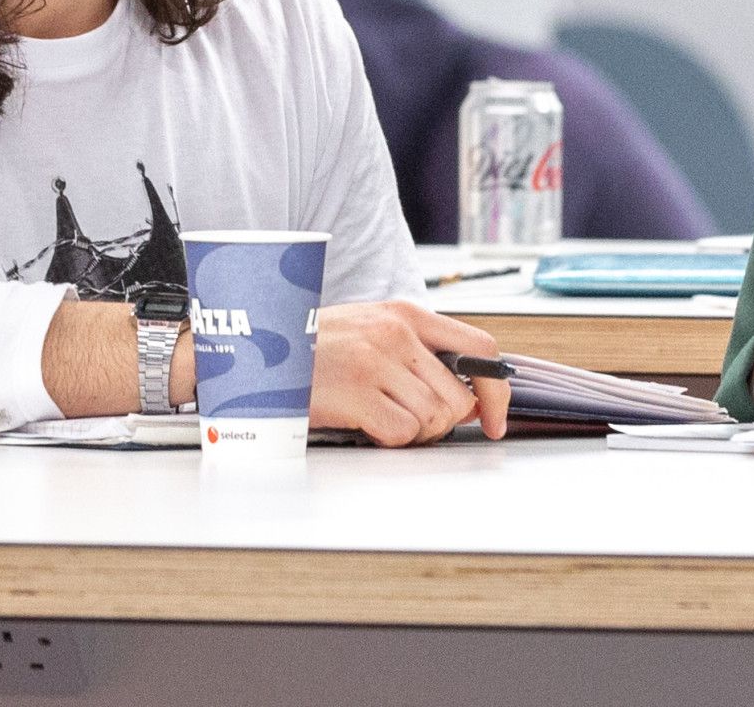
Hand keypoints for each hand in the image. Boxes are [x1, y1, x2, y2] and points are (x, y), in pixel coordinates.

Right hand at [309, 300, 508, 445]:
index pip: (480, 349)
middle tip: (413, 422)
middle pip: (459, 396)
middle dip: (444, 422)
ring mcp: (375, 362)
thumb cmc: (313, 349)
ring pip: (434, 418)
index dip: (496, 390)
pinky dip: (389, 439)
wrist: (257, 352)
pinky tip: (365, 424)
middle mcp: (396, 334)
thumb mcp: (371, 332)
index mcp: (406, 314)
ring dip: (414, 432)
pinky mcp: (356, 392)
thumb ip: (420, 356)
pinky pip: (402, 433)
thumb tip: (469, 398)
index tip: (495, 419)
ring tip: (382, 419)